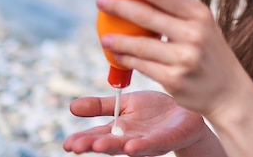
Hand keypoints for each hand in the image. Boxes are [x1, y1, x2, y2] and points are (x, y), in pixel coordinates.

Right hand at [63, 90, 209, 155]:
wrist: (186, 111)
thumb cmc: (154, 110)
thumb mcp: (125, 104)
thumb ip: (100, 107)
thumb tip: (71, 107)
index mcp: (119, 129)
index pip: (97, 135)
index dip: (82, 140)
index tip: (67, 144)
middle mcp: (130, 137)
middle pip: (109, 143)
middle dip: (92, 145)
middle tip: (76, 146)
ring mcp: (147, 140)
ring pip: (128, 146)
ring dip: (113, 147)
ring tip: (98, 146)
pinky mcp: (165, 139)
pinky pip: (152, 143)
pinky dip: (141, 146)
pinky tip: (131, 146)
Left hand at [97, 0, 249, 117]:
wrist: (229, 92)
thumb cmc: (209, 53)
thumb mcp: (203, 25)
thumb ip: (179, 12)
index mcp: (199, 13)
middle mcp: (194, 33)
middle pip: (146, 14)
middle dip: (118, 5)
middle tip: (100, 0)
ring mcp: (184, 57)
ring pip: (140, 44)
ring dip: (117, 37)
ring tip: (103, 33)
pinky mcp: (174, 79)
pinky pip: (142, 65)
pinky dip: (126, 58)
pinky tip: (116, 54)